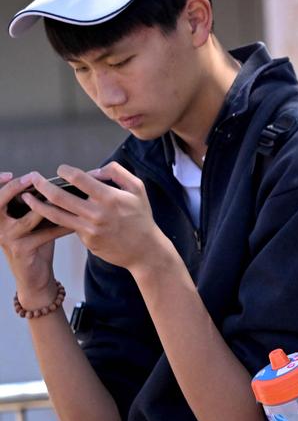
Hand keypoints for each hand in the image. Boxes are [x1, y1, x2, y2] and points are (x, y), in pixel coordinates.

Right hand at [0, 172, 72, 308]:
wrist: (33, 278)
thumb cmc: (34, 247)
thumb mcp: (30, 225)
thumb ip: (35, 208)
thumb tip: (54, 188)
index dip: (1, 184)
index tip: (11, 174)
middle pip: (0, 201)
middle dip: (16, 188)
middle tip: (32, 178)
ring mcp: (8, 237)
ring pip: (29, 217)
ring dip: (47, 206)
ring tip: (62, 197)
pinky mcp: (22, 249)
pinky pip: (45, 234)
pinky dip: (61, 227)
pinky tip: (74, 224)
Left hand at [22, 163, 173, 273]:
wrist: (146, 251)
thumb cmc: (142, 218)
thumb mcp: (138, 189)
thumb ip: (116, 172)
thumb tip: (94, 171)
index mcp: (109, 197)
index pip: (78, 178)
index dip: (65, 171)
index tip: (61, 170)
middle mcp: (97, 213)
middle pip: (59, 196)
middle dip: (42, 185)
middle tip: (33, 178)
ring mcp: (90, 229)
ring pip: (56, 215)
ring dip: (37, 205)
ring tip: (27, 198)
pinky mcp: (87, 241)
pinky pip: (70, 227)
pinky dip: (61, 220)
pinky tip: (53, 215)